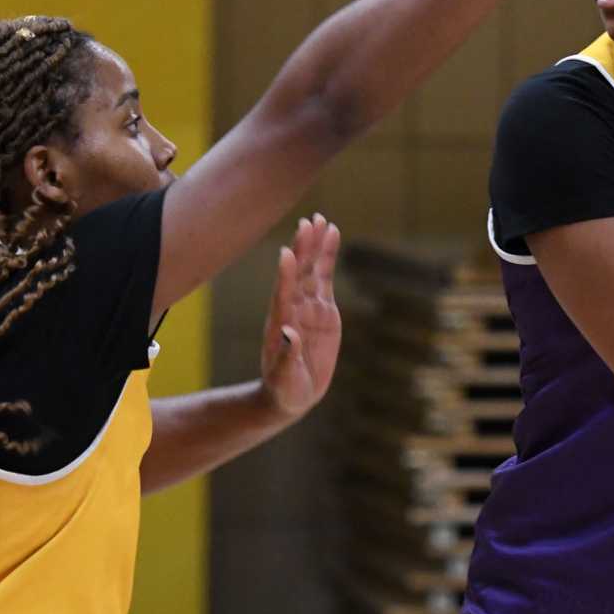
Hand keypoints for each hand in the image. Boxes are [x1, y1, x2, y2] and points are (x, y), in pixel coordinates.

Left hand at [258, 214, 342, 421]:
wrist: (292, 393)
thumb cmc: (283, 388)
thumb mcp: (283, 377)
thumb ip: (285, 356)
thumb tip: (288, 334)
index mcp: (280, 323)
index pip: (282, 294)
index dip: (285, 275)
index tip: (286, 253)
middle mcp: (293, 307)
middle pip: (298, 273)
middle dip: (303, 249)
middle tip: (308, 223)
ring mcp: (308, 305)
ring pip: (312, 269)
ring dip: (315, 245)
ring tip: (321, 220)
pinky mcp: (323, 308)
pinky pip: (325, 277)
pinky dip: (328, 256)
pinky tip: (332, 234)